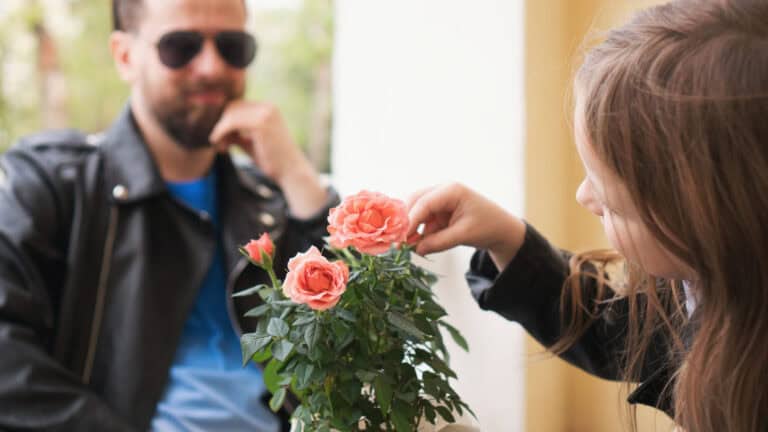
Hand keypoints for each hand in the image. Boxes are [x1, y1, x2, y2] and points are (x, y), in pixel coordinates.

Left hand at [209, 101, 327, 217]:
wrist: (292, 172)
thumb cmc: (274, 161)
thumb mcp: (252, 143)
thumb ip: (238, 133)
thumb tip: (218, 128)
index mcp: (269, 109)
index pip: (238, 107)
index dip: (225, 122)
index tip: (222, 140)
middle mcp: (268, 107)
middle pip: (232, 108)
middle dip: (221, 125)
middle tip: (220, 145)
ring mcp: (265, 113)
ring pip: (230, 114)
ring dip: (220, 131)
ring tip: (221, 147)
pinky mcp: (260, 123)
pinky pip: (231, 122)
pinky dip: (221, 133)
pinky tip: (222, 147)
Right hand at [406, 183, 525, 269]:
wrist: (501, 230)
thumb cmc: (488, 226)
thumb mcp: (464, 235)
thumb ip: (439, 242)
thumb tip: (416, 249)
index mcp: (451, 190)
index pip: (424, 202)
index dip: (410, 220)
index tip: (401, 237)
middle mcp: (442, 191)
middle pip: (415, 202)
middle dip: (406, 221)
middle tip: (398, 241)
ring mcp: (439, 201)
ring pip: (416, 211)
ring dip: (411, 228)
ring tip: (407, 246)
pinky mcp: (438, 212)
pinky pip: (423, 220)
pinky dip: (418, 232)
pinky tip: (417, 244)